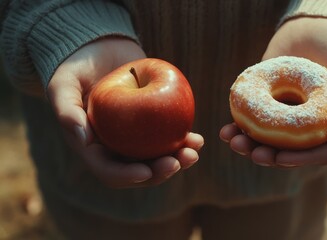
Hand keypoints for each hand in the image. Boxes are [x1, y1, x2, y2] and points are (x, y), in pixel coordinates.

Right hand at [47, 38, 203, 187]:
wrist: (99, 48)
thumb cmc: (76, 66)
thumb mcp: (63, 84)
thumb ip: (66, 110)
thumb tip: (83, 140)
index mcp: (93, 147)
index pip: (109, 171)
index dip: (127, 176)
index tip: (146, 171)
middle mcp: (115, 147)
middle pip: (139, 169)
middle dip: (159, 172)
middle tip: (178, 162)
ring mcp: (135, 136)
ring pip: (158, 157)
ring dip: (178, 159)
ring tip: (194, 151)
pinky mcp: (152, 122)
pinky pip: (169, 137)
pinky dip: (183, 140)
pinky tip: (198, 139)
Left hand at [220, 17, 326, 167]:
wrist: (319, 24)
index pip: (318, 151)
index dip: (300, 159)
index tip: (279, 158)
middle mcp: (307, 124)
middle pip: (288, 150)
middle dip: (269, 155)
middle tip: (251, 152)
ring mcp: (285, 113)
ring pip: (266, 138)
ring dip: (249, 144)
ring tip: (232, 140)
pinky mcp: (266, 99)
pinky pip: (251, 118)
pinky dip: (238, 126)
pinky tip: (226, 129)